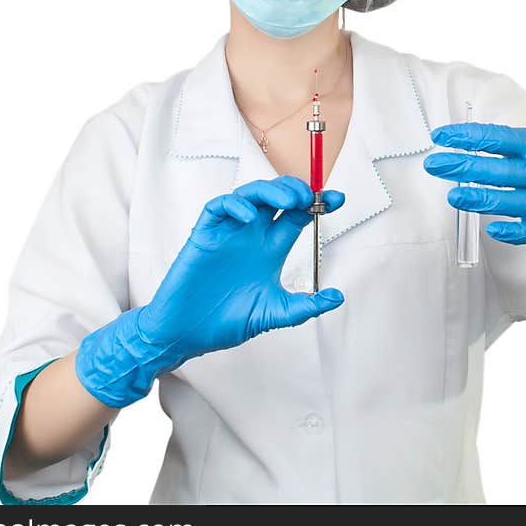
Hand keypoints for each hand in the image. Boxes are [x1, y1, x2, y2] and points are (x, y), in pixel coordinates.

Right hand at [76, 176, 344, 406]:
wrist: (186, 334)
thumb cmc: (226, 322)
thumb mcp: (274, 314)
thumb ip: (304, 306)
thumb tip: (337, 297)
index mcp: (270, 249)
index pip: (297, 216)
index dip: (318, 205)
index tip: (339, 200)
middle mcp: (251, 236)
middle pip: (276, 198)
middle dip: (295, 191)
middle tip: (310, 197)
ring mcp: (228, 233)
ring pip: (250, 195)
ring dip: (270, 191)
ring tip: (288, 200)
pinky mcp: (204, 235)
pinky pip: (218, 207)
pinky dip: (235, 206)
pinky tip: (250, 218)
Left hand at [422, 123, 525, 261]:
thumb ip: (495, 141)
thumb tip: (452, 139)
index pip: (497, 138)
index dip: (468, 137)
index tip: (440, 137)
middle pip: (502, 171)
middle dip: (465, 168)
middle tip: (435, 165)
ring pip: (513, 201)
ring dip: (482, 200)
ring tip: (454, 198)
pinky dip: (514, 233)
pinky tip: (492, 230)